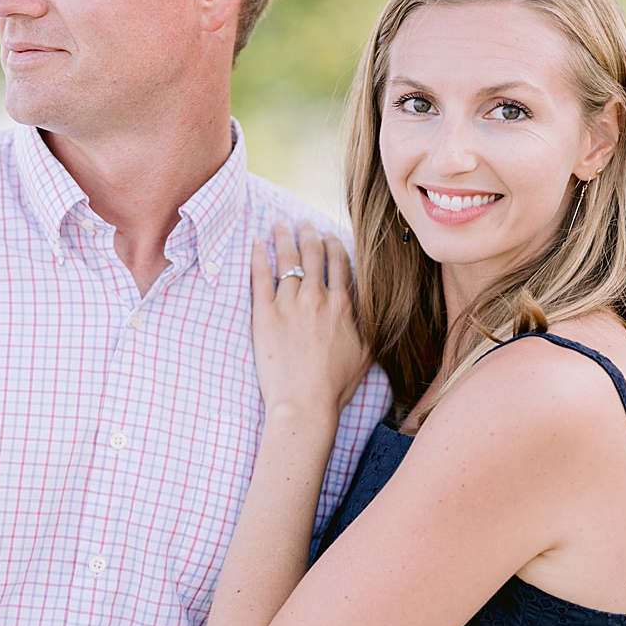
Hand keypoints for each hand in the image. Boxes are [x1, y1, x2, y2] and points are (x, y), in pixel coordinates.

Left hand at [251, 223, 369, 422]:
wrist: (305, 403)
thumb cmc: (336, 385)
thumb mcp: (366, 352)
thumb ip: (366, 322)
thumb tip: (369, 304)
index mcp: (343, 305)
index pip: (339, 263)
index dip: (333, 245)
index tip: (328, 235)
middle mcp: (317, 298)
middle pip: (313, 254)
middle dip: (308, 233)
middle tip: (302, 222)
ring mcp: (289, 304)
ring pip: (287, 259)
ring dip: (283, 237)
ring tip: (279, 224)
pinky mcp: (264, 314)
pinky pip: (260, 276)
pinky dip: (258, 256)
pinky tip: (256, 244)